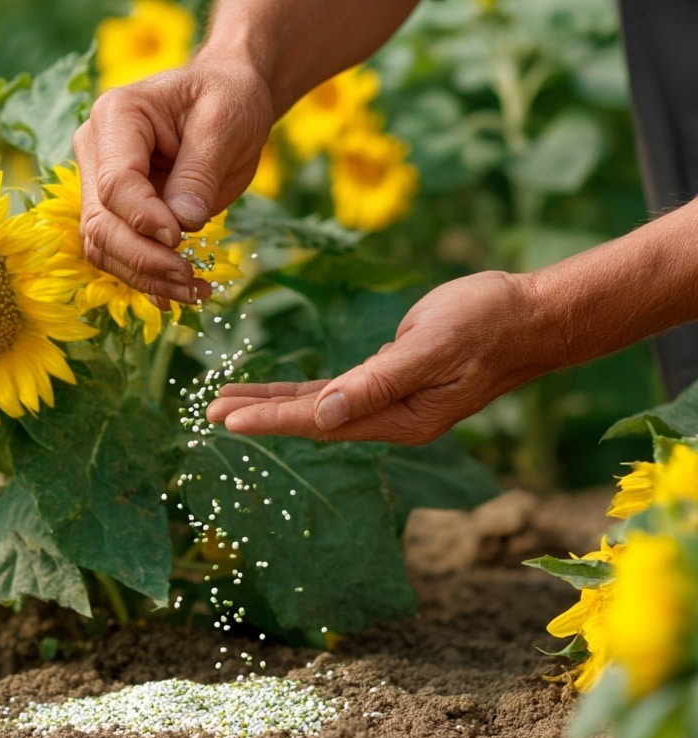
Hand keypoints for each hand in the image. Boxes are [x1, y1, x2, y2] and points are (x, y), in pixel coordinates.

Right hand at [72, 59, 273, 304]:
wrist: (227, 100)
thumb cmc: (227, 99)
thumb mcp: (225, 123)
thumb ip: (200, 172)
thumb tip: (183, 222)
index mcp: (116, 116)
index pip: (115, 184)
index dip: (144, 219)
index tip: (180, 238)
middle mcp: (96, 151)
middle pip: (101, 223)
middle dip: (143, 259)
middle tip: (189, 278)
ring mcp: (101, 185)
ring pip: (105, 247)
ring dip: (146, 278)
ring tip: (195, 291)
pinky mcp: (118, 214)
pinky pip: (120, 256)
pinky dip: (149, 280)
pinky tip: (181, 294)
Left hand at [206, 271, 555, 443]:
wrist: (528, 314)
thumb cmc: (486, 324)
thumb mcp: (431, 348)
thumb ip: (378, 382)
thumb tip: (325, 416)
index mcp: (399, 417)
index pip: (319, 422)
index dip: (270, 420)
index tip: (225, 420)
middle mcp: (390, 417)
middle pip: (311, 419)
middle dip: (260, 415)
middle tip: (209, 412)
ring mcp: (390, 401)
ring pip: (319, 405)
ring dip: (274, 403)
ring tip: (226, 401)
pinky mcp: (391, 379)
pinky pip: (336, 389)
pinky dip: (303, 391)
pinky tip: (278, 393)